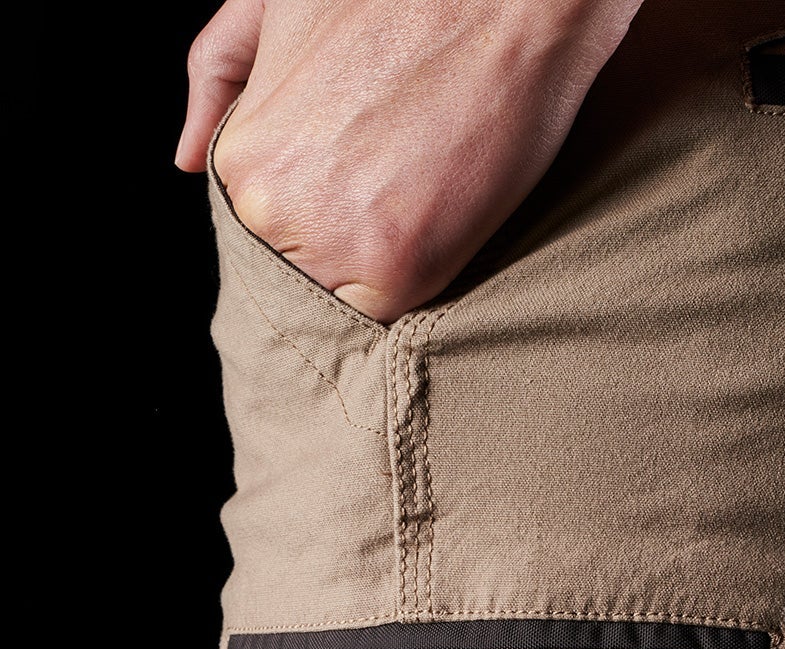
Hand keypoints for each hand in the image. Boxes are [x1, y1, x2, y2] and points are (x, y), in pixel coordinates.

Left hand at [177, 0, 641, 320]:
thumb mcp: (279, 2)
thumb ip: (218, 71)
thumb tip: (183, 158)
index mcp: (242, 157)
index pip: (265, 236)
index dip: (316, 221)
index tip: (360, 193)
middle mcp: (271, 208)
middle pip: (299, 276)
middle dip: (341, 251)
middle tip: (398, 195)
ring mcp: (331, 245)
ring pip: (342, 305)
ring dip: (377, 278)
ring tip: (423, 206)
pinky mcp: (398, 272)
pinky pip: (392, 320)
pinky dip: (414, 294)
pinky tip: (441, 230)